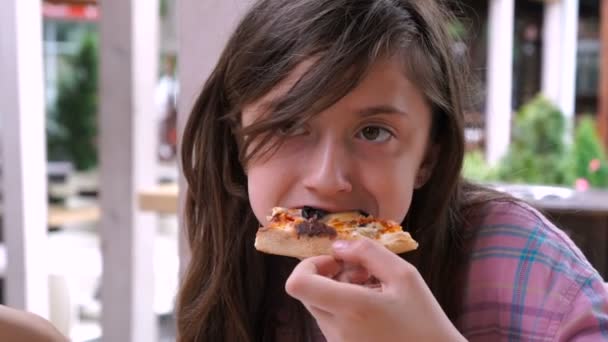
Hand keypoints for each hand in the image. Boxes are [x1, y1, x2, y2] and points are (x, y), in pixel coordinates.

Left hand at [285, 238, 465, 341]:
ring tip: (374, 291)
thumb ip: (367, 252)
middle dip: (328, 275)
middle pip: (307, 292)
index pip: (297, 284)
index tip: (337, 262)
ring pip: (319, 306)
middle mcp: (338, 330)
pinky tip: (374, 308)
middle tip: (362, 272)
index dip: (309, 265)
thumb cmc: (425, 321)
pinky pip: (331, 322)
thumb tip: (337, 246)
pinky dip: (345, 308)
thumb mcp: (404, 276)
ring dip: (339, 291)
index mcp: (353, 309)